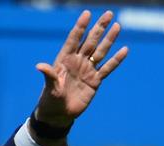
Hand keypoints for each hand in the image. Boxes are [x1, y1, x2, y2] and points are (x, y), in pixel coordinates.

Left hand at [35, 10, 127, 127]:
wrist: (59, 114)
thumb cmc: (50, 100)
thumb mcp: (50, 87)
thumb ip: (48, 75)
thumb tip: (39, 66)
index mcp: (64, 60)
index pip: (73, 40)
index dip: (80, 27)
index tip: (86, 14)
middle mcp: (77, 62)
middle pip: (90, 41)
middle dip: (98, 27)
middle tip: (108, 13)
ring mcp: (87, 70)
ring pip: (100, 52)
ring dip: (109, 40)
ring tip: (117, 26)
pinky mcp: (95, 81)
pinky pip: (107, 68)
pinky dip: (116, 60)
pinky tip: (124, 50)